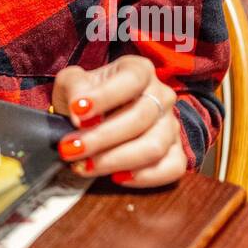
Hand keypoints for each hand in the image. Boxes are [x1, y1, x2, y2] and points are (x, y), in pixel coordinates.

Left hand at [51, 56, 186, 187]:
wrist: (95, 116)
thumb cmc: (85, 96)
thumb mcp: (72, 83)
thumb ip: (74, 89)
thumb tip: (79, 111)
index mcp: (139, 70)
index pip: (130, 80)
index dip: (105, 96)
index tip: (77, 111)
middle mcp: (161, 95)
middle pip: (140, 118)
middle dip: (101, 137)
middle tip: (71, 149)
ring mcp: (171, 124)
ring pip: (154, 147)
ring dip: (115, 160)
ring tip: (85, 166)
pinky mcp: (176, 152)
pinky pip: (172, 168)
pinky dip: (144, 177)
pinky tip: (117, 177)